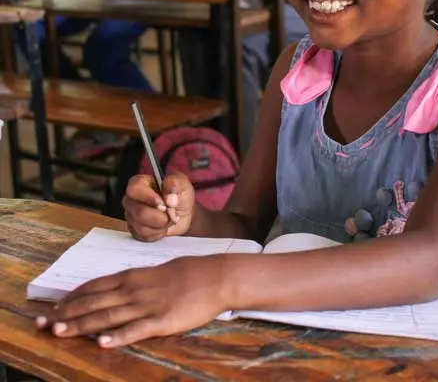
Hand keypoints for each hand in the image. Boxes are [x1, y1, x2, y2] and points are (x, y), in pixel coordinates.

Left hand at [36, 255, 229, 347]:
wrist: (216, 276)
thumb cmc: (191, 272)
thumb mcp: (160, 270)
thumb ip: (139, 280)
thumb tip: (121, 287)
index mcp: (135, 276)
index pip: (96, 286)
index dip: (73, 297)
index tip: (55, 305)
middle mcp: (135, 289)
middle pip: (95, 302)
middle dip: (67, 313)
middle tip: (44, 323)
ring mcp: (147, 305)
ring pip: (108, 316)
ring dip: (81, 325)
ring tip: (59, 331)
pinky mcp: (162, 320)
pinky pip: (136, 330)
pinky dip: (118, 337)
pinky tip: (102, 343)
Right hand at [123, 172, 196, 240]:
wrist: (185, 212)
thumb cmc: (180, 194)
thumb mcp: (182, 182)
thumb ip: (174, 183)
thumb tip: (169, 198)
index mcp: (140, 183)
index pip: (134, 189)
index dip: (149, 198)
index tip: (164, 204)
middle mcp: (131, 199)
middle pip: (139, 212)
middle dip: (160, 216)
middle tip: (171, 213)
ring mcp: (131, 216)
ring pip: (142, 227)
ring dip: (161, 225)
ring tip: (169, 218)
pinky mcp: (135, 230)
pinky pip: (144, 236)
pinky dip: (159, 233)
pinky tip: (164, 226)